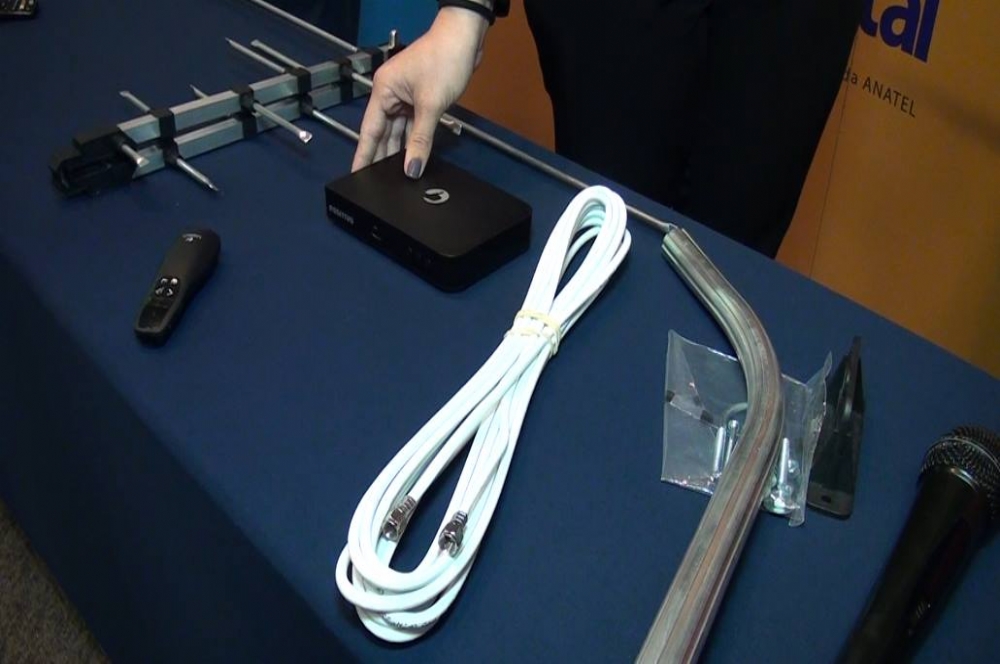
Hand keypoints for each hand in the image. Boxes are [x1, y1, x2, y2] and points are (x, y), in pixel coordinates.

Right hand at [351, 8, 488, 177]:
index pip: (369, 131)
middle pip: (383, 132)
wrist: (465, 38)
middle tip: (378, 183)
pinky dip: (413, 139)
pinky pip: (412, 124)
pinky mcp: (421, 98)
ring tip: (395, 175)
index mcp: (383, 91)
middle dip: (382, 156)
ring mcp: (406, 96)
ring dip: (400, 150)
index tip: (356, 174)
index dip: (364, 154)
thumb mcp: (430, 105)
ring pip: (399, 130)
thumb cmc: (444, 59)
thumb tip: (412, 168)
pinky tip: (412, 157)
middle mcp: (390, 94)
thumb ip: (420, 140)